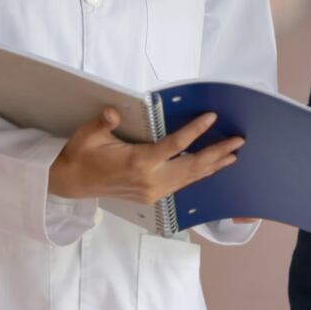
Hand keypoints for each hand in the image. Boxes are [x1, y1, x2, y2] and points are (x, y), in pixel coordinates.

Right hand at [48, 108, 242, 203]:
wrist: (72, 183)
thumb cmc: (82, 154)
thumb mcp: (88, 135)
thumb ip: (104, 123)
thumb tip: (113, 112)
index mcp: (138, 162)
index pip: (175, 145)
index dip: (195, 131)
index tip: (211, 117)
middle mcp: (150, 180)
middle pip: (192, 166)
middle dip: (217, 153)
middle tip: (238, 141)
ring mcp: (153, 191)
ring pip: (190, 178)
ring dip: (213, 166)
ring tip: (232, 155)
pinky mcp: (152, 197)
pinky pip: (181, 185)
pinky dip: (198, 175)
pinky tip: (210, 168)